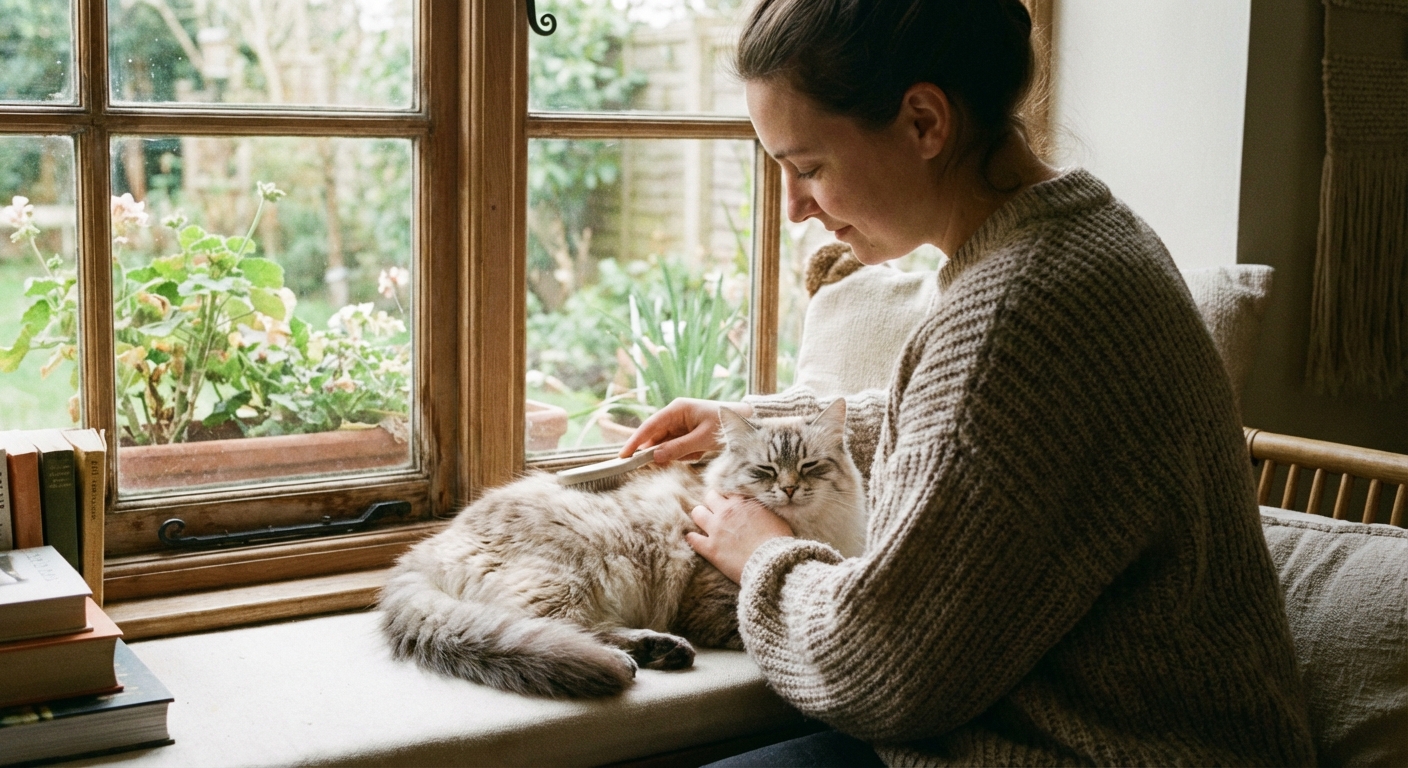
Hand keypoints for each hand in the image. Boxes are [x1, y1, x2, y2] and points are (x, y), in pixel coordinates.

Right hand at [619, 398, 751, 463]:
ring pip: (667, 446)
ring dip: (680, 454)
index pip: (650, 426)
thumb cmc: (725, 425)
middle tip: (676, 458)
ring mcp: (679, 424)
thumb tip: (654, 456)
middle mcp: (674, 415)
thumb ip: (677, 448)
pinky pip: (677, 449)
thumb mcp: (702, 439)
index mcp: (676, 409)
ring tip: (700, 451)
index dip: (635, 441)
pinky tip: (701, 451)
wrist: (746, 422)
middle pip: (656, 438)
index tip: (624, 455)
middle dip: (664, 451)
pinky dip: (687, 454)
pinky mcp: (685, 433)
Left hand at [686, 489, 793, 583]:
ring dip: (701, 516)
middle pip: (710, 496)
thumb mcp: (775, 517)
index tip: (730, 500)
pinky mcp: (710, 548)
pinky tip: (694, 540)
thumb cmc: (778, 542)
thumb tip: (760, 508)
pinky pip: (692, 539)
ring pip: (697, 513)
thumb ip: (762, 509)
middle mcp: (726, 512)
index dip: (729, 496)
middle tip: (717, 511)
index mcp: (743, 503)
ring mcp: (716, 529)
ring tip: (705, 523)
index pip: (728, 489)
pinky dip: (693, 538)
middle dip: (712, 502)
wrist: (772, 563)